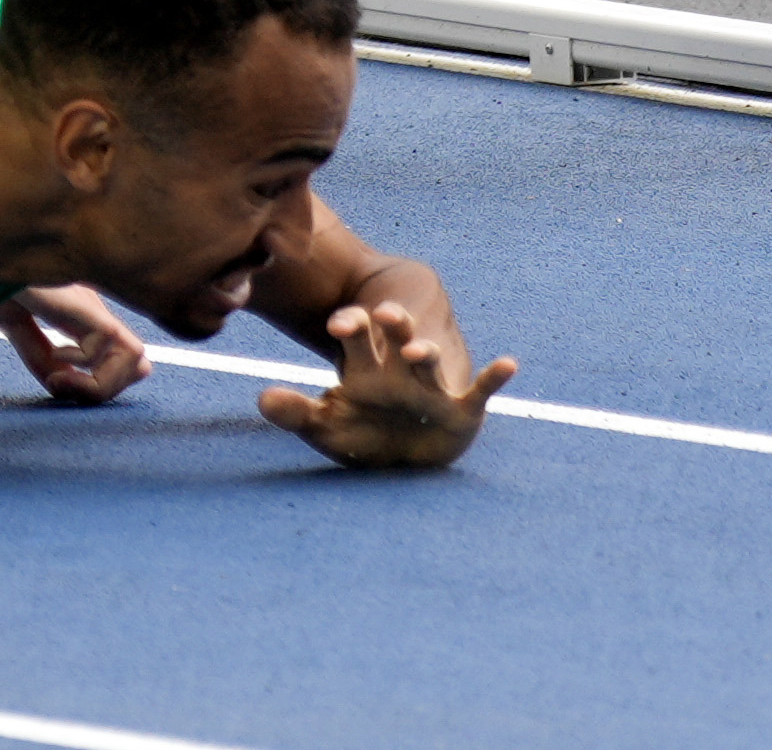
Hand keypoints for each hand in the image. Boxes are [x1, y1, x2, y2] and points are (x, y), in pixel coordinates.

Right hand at [0, 286, 147, 404]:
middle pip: (136, 360)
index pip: (124, 355)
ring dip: (98, 383)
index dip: (105, 382)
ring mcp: (90, 303)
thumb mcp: (15, 326)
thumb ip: (40, 354)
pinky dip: (84, 364)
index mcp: (80, 311)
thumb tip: (62, 384)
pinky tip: (54, 354)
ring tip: (59, 379)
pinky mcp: (83, 301)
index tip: (60, 385)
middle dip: (103, 389)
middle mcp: (92, 308)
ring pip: (134, 355)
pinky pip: (112, 342)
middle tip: (60, 387)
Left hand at [259, 296, 509, 473]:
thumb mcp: (324, 427)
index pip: (354, 336)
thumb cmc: (362, 435)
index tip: (336, 322)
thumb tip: (262, 398)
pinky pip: (479, 391)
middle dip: (393, 325)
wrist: (402, 458)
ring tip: (420, 349)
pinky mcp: (460, 408)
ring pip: (431, 360)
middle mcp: (399, 370)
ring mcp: (431, 387)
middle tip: (386, 313)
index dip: (348, 326)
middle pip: (395, 337)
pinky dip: (494, 377)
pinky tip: (508, 363)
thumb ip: (294, 411)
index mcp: (364, 367)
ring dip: (427, 352)